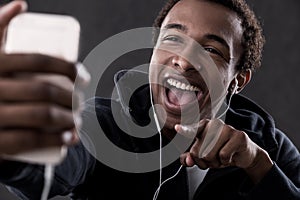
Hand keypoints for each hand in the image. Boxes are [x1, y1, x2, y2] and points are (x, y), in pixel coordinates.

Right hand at [0, 1, 89, 155]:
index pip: (39, 60)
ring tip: (78, 119)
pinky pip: (29, 141)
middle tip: (81, 101)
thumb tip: (20, 4)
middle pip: (44, 90)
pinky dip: (55, 140)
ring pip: (41, 116)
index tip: (83, 77)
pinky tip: (70, 138)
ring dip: (69, 119)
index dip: (68, 68)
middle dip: (72, 97)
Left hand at [176, 118, 273, 183]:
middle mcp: (214, 124)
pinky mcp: (238, 136)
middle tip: (213, 158)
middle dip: (203, 161)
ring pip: (209, 154)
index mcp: (203, 126)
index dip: (184, 131)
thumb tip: (188, 160)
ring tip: (221, 157)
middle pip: (197, 151)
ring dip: (214, 162)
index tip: (176, 128)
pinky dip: (225, 161)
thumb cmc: (220, 151)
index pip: (192, 130)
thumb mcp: (202, 156)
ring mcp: (227, 128)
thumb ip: (190, 158)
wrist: (243, 154)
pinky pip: (223, 155)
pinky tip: (230, 156)